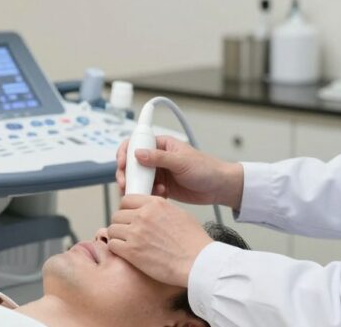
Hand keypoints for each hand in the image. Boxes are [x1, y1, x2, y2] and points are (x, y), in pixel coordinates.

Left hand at [107, 195, 212, 286]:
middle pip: (117, 215)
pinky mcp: (131, 251)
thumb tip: (150, 209)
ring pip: (112, 229)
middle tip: (129, 233)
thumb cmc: (193, 241)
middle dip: (121, 224)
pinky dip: (117, 249)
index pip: (126, 199)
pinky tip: (126, 253)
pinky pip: (113, 245)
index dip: (126, 209)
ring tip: (127, 244)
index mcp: (154, 204)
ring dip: (118, 236)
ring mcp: (136, 233)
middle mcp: (142, 215)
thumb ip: (160, 209)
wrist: (197, 262)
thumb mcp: (178, 214)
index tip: (129, 217)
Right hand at [115, 135, 244, 208]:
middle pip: (132, 164)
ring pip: (138, 179)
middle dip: (126, 175)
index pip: (135, 143)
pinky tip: (160, 196)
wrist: (219, 187)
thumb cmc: (206, 169)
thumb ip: (159, 158)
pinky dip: (148, 195)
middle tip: (125, 185)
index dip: (124, 153)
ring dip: (138, 187)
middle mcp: (156, 158)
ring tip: (147, 193)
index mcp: (161, 145)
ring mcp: (158, 173)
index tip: (121, 165)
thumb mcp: (182, 161)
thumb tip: (137, 154)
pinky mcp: (161, 187)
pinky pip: (146, 191)